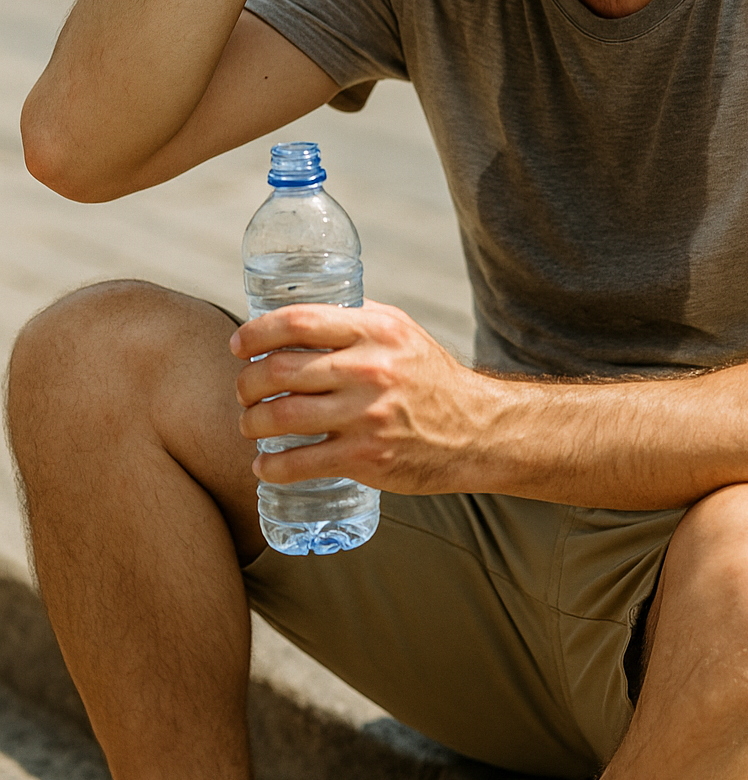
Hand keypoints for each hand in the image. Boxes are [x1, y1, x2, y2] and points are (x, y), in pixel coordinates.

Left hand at [231, 299, 491, 492]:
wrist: (476, 430)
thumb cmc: (430, 376)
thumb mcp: (401, 331)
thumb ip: (356, 317)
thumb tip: (302, 312)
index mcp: (376, 331)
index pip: (298, 321)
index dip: (257, 332)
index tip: (239, 345)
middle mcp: (369, 369)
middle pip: (281, 371)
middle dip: (247, 383)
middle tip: (243, 390)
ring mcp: (366, 416)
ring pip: (282, 417)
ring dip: (251, 423)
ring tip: (249, 424)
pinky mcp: (366, 459)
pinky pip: (300, 463)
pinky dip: (271, 467)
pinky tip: (264, 466)